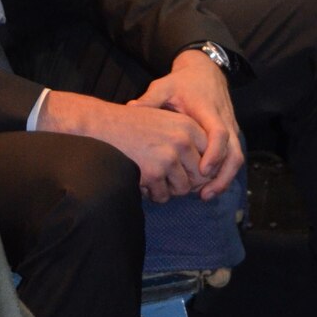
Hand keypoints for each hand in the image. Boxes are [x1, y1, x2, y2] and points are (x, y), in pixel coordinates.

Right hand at [35, 88, 207, 201]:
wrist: (104, 125)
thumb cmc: (134, 124)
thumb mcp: (167, 120)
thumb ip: (189, 140)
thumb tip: (208, 173)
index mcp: (188, 125)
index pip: (212, 156)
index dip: (203, 168)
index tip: (190, 172)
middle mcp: (182, 139)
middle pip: (201, 176)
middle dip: (187, 181)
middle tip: (171, 178)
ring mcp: (168, 156)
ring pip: (184, 188)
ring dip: (170, 189)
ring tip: (156, 180)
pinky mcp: (153, 172)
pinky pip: (164, 196)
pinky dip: (154, 194)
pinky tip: (144, 183)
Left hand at [131, 49, 243, 198]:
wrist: (205, 72)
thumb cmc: (182, 82)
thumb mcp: (164, 86)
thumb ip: (150, 99)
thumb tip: (130, 108)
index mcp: (208, 110)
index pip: (219, 133)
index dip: (214, 153)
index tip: (202, 170)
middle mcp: (224, 120)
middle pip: (234, 152)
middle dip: (222, 175)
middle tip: (205, 194)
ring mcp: (231, 128)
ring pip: (236, 157)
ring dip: (223, 178)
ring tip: (206, 195)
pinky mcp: (231, 134)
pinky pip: (232, 156)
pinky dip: (223, 173)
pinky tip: (207, 186)